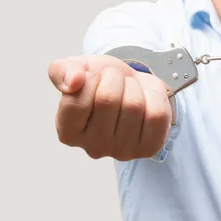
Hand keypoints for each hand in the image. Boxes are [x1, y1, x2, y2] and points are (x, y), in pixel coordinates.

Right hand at [48, 55, 172, 160]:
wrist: (133, 85)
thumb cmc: (101, 82)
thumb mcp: (77, 69)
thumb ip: (63, 72)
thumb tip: (73, 81)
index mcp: (68, 132)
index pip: (76, 101)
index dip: (89, 79)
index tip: (94, 78)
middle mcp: (93, 148)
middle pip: (107, 100)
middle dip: (114, 78)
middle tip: (115, 81)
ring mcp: (123, 151)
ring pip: (134, 106)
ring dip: (134, 87)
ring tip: (130, 89)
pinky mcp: (150, 148)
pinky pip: (157, 115)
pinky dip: (155, 97)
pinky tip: (147, 99)